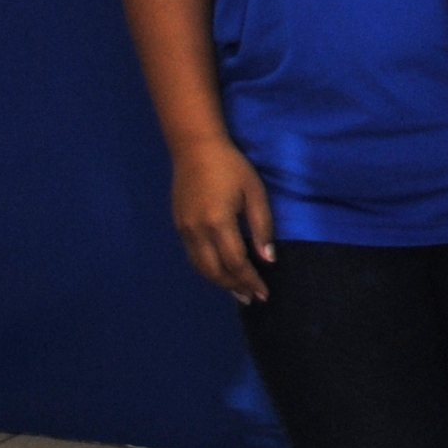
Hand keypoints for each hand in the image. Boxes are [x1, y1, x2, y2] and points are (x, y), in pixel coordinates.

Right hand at [169, 139, 273, 302]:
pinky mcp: (178, 225)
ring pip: (200, 266)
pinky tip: (220, 271)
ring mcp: (183, 229)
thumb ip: (261, 226)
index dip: (250, 280)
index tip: (264, 293)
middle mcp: (196, 230)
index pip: (235, 262)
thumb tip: (268, 258)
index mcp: (218, 222)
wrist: (195, 148)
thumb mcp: (254, 193)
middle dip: (234, 286)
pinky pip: (192, 255)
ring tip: (237, 291)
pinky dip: (207, 268)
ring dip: (219, 281)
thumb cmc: (231, 167)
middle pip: (214, 270)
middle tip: (252, 298)